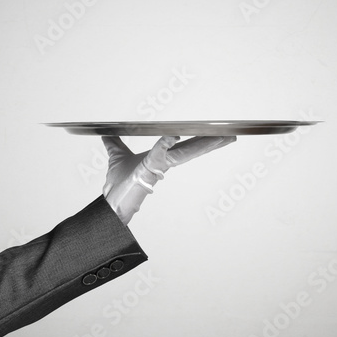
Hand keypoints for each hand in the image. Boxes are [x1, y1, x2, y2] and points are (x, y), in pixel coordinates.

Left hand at [102, 135, 235, 223]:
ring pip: (185, 153)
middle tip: (229, 135)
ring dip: (203, 145)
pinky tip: (173, 135)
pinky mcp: (149, 169)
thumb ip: (115, 144)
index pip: (185, 146)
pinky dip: (165, 144)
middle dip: (211, 142)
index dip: (200, 140)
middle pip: (192, 149)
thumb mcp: (117, 156)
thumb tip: (107, 134)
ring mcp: (159, 166)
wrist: (111, 202)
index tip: (215, 133)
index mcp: (161, 158)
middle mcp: (164, 162)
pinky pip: (158, 153)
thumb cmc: (117, 185)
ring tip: (221, 137)